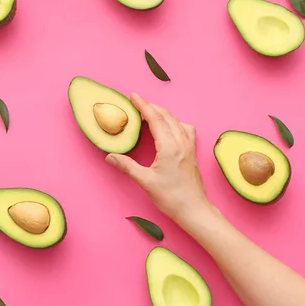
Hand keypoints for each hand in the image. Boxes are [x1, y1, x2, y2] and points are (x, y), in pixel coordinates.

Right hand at [105, 93, 211, 223]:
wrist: (194, 210)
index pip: (155, 118)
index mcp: (169, 146)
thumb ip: (127, 166)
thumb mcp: (145, 182)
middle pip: (166, 115)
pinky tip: (170, 128)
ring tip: (150, 113)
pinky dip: (175, 122)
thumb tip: (110, 156)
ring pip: (176, 120)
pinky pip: (185, 129)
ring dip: (163, 113)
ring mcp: (189, 146)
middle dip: (151, 106)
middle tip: (137, 103)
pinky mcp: (193, 152)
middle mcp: (181, 142)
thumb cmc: (171, 198)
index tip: (133, 95)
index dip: (143, 105)